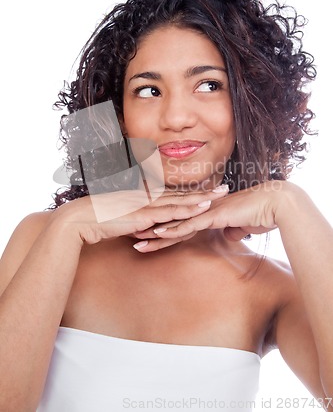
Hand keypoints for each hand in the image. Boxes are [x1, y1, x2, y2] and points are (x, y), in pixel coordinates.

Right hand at [50, 185, 229, 245]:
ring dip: (202, 198)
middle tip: (226, 188)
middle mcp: (149, 198)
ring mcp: (147, 205)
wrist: (81, 219)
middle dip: (205, 192)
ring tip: (221, 195)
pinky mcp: (143, 215)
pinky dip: (188, 210)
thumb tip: (145, 229)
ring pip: (181, 202)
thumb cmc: (98, 219)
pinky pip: (170, 213)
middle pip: (182, 195)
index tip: (209, 190)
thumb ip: (136, 222)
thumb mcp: (121, 219)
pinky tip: (202, 208)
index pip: (173, 195)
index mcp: (145, 199)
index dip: (192, 193)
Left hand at [135, 181, 284, 251]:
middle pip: (171, 221)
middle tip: (131, 236)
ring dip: (156, 233)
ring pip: (175, 223)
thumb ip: (233, 228)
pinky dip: (174, 230)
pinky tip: (159, 235)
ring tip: (136, 240)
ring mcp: (207, 211)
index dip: (162, 228)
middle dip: (151, 230)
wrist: (276, 205)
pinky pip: (189, 225)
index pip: (179, 221)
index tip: (146, 234)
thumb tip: (230, 234)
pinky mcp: (214, 216)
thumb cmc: (262, 214)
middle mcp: (203, 209)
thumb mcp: (243, 226)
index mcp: (207, 211)